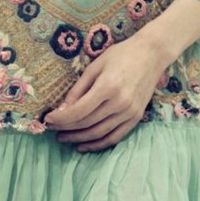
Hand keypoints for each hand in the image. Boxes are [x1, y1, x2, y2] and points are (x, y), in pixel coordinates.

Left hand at [45, 35, 164, 150]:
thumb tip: (63, 109)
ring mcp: (129, 112)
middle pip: (86, 123)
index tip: (48, 120)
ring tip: (64, 137)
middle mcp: (119, 103)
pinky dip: (98, 144)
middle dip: (66, 128)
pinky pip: (115, 137)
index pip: (78, 111)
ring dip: (79, 138)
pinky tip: (84, 145)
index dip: (61, 118)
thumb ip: (79, 89)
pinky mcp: (136, 118)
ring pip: (99, 133)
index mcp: (107, 87)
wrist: (151, 54)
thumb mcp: (95, 67)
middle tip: (52, 128)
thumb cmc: (121, 55)